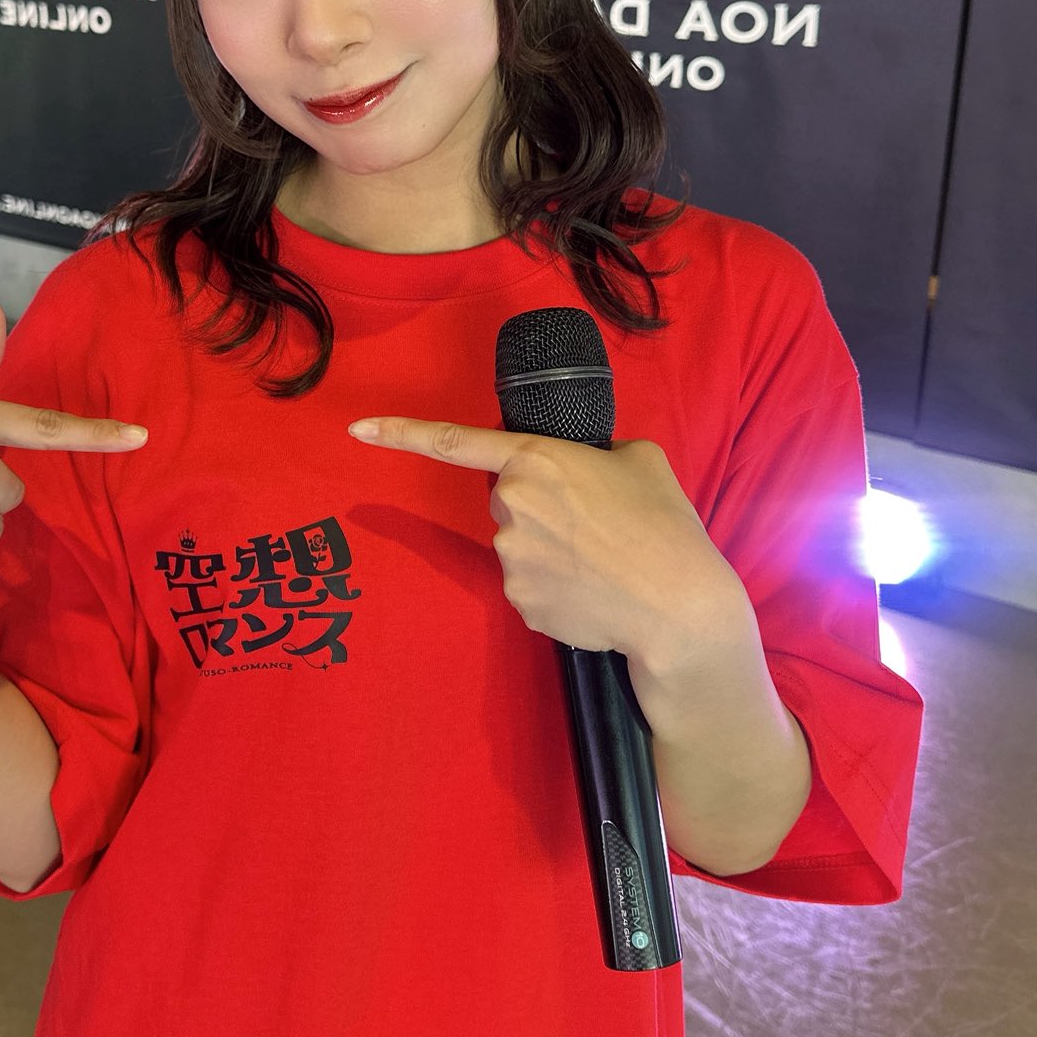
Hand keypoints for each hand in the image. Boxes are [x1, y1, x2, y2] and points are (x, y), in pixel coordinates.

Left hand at [347, 414, 750, 679]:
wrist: (679, 608)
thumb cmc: (665, 526)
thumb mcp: (640, 459)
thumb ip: (598, 451)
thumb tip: (587, 466)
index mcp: (535, 459)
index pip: (453, 441)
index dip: (399, 433)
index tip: (358, 429)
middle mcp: (511, 507)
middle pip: (507, 498)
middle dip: (539, 505)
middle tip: (593, 521)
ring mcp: (510, 560)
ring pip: (519, 545)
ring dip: (550, 549)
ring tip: (604, 561)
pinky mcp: (520, 604)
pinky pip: (530, 587)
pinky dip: (556, 588)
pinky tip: (594, 592)